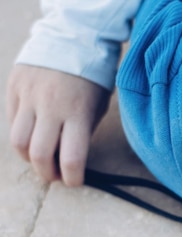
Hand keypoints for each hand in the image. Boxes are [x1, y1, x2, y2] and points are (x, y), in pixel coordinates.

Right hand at [6, 65, 109, 185]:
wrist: (74, 38)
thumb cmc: (92, 79)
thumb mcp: (97, 107)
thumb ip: (82, 132)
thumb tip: (69, 159)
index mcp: (78, 113)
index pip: (72, 158)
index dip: (72, 178)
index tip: (75, 181)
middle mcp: (51, 107)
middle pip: (39, 155)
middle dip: (47, 173)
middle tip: (55, 175)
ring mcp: (29, 97)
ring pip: (17, 142)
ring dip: (28, 157)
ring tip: (41, 158)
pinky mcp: (14, 88)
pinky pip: (12, 120)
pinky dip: (22, 134)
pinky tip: (35, 134)